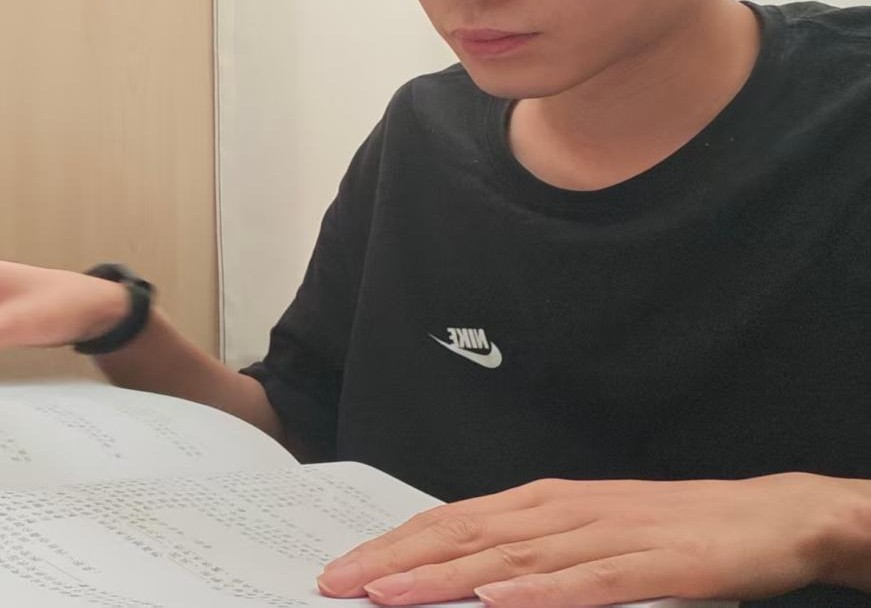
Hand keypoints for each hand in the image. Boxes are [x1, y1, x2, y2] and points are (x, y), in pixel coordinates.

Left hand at [316, 474, 867, 606]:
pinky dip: (538, 592)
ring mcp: (603, 537)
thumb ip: (525, 548)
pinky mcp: (648, 566)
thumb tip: (463, 573)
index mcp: (541, 502)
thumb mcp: (584, 531)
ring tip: (390, 593)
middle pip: (463, 535)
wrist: (760, 516)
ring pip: (508, 560)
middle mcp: (560, 512)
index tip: (346, 566)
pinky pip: (585, 583)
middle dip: (395, 560)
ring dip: (444, 578)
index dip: (395, 543)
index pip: (451, 519)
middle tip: (339, 581)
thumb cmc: (665, 526)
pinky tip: (496, 602)